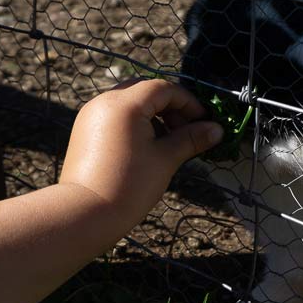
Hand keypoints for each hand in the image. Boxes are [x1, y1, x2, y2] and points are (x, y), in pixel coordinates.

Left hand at [60, 79, 222, 222]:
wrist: (85, 214)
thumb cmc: (129, 186)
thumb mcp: (165, 159)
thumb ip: (191, 139)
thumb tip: (217, 129)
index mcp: (124, 104)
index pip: (163, 89)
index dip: (188, 102)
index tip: (204, 121)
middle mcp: (104, 101)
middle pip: (146, 91)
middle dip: (171, 106)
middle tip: (188, 129)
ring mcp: (91, 115)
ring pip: (130, 101)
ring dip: (154, 114)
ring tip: (170, 141)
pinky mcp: (85, 130)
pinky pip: (116, 114)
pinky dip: (136, 122)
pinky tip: (148, 146)